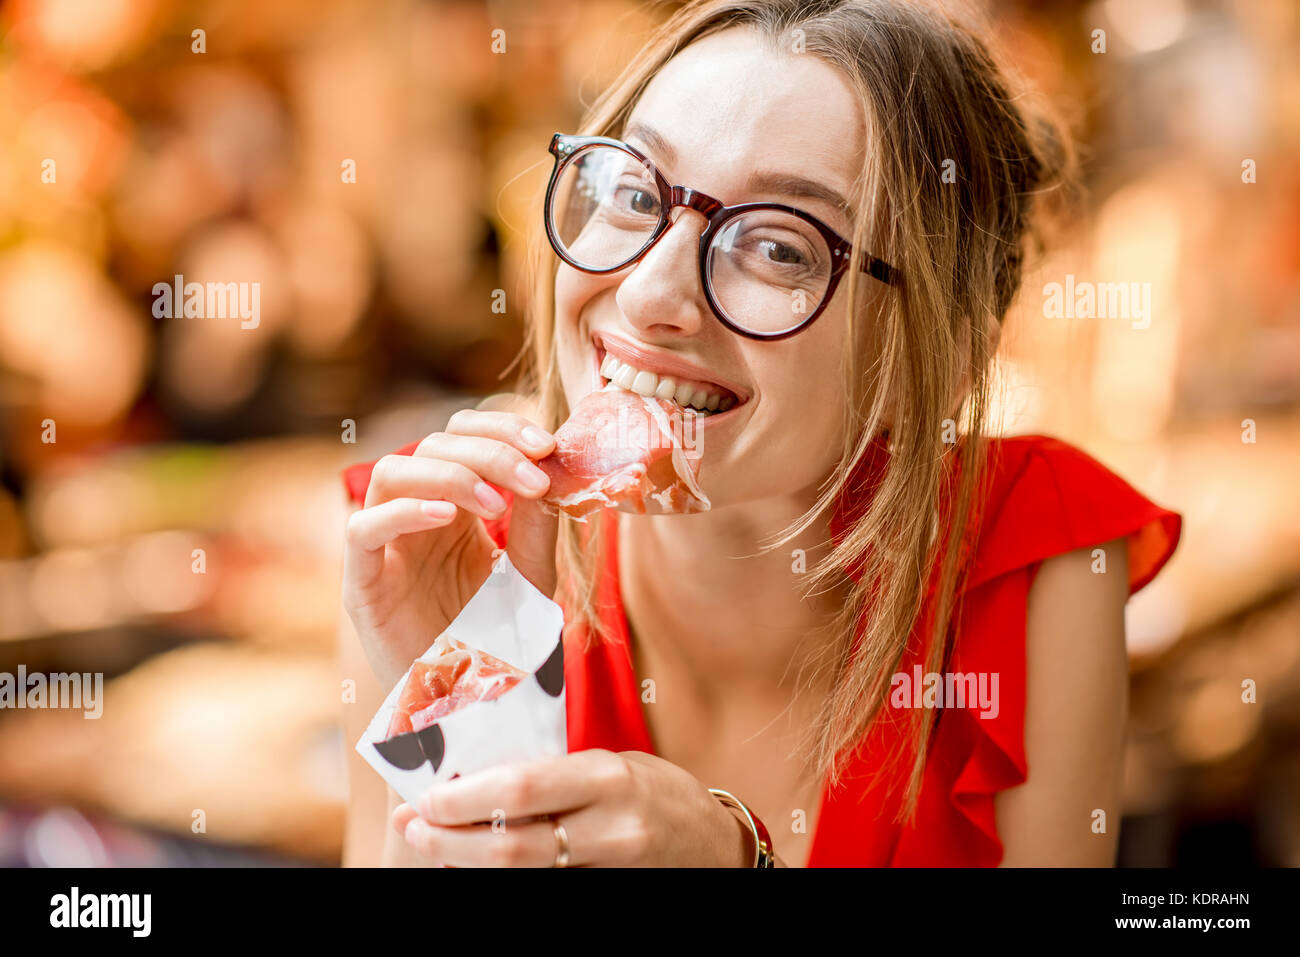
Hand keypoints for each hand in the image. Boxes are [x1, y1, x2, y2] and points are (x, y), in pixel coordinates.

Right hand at [341, 404, 557, 688]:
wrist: (474, 711)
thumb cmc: (501, 643)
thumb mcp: (531, 575)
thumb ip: (537, 523)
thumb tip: (550, 466)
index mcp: (456, 504)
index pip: (463, 435)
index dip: (501, 429)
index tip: (547, 445)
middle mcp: (416, 515)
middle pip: (433, 446)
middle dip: (490, 452)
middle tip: (534, 476)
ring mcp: (386, 547)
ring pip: (393, 473)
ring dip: (449, 473)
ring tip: (496, 503)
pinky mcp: (362, 584)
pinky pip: (362, 530)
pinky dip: (402, 512)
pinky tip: (447, 516)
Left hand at [391, 750, 755, 866]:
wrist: (714, 846)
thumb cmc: (656, 793)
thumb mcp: (612, 764)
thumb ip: (556, 772)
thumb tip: (476, 776)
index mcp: (607, 777)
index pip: (521, 788)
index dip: (464, 797)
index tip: (425, 796)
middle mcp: (611, 827)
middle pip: (512, 844)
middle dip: (450, 838)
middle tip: (414, 827)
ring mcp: (611, 870)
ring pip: (522, 877)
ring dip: (467, 863)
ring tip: (433, 847)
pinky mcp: (606, 896)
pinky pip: (544, 892)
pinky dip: (504, 881)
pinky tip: (474, 867)